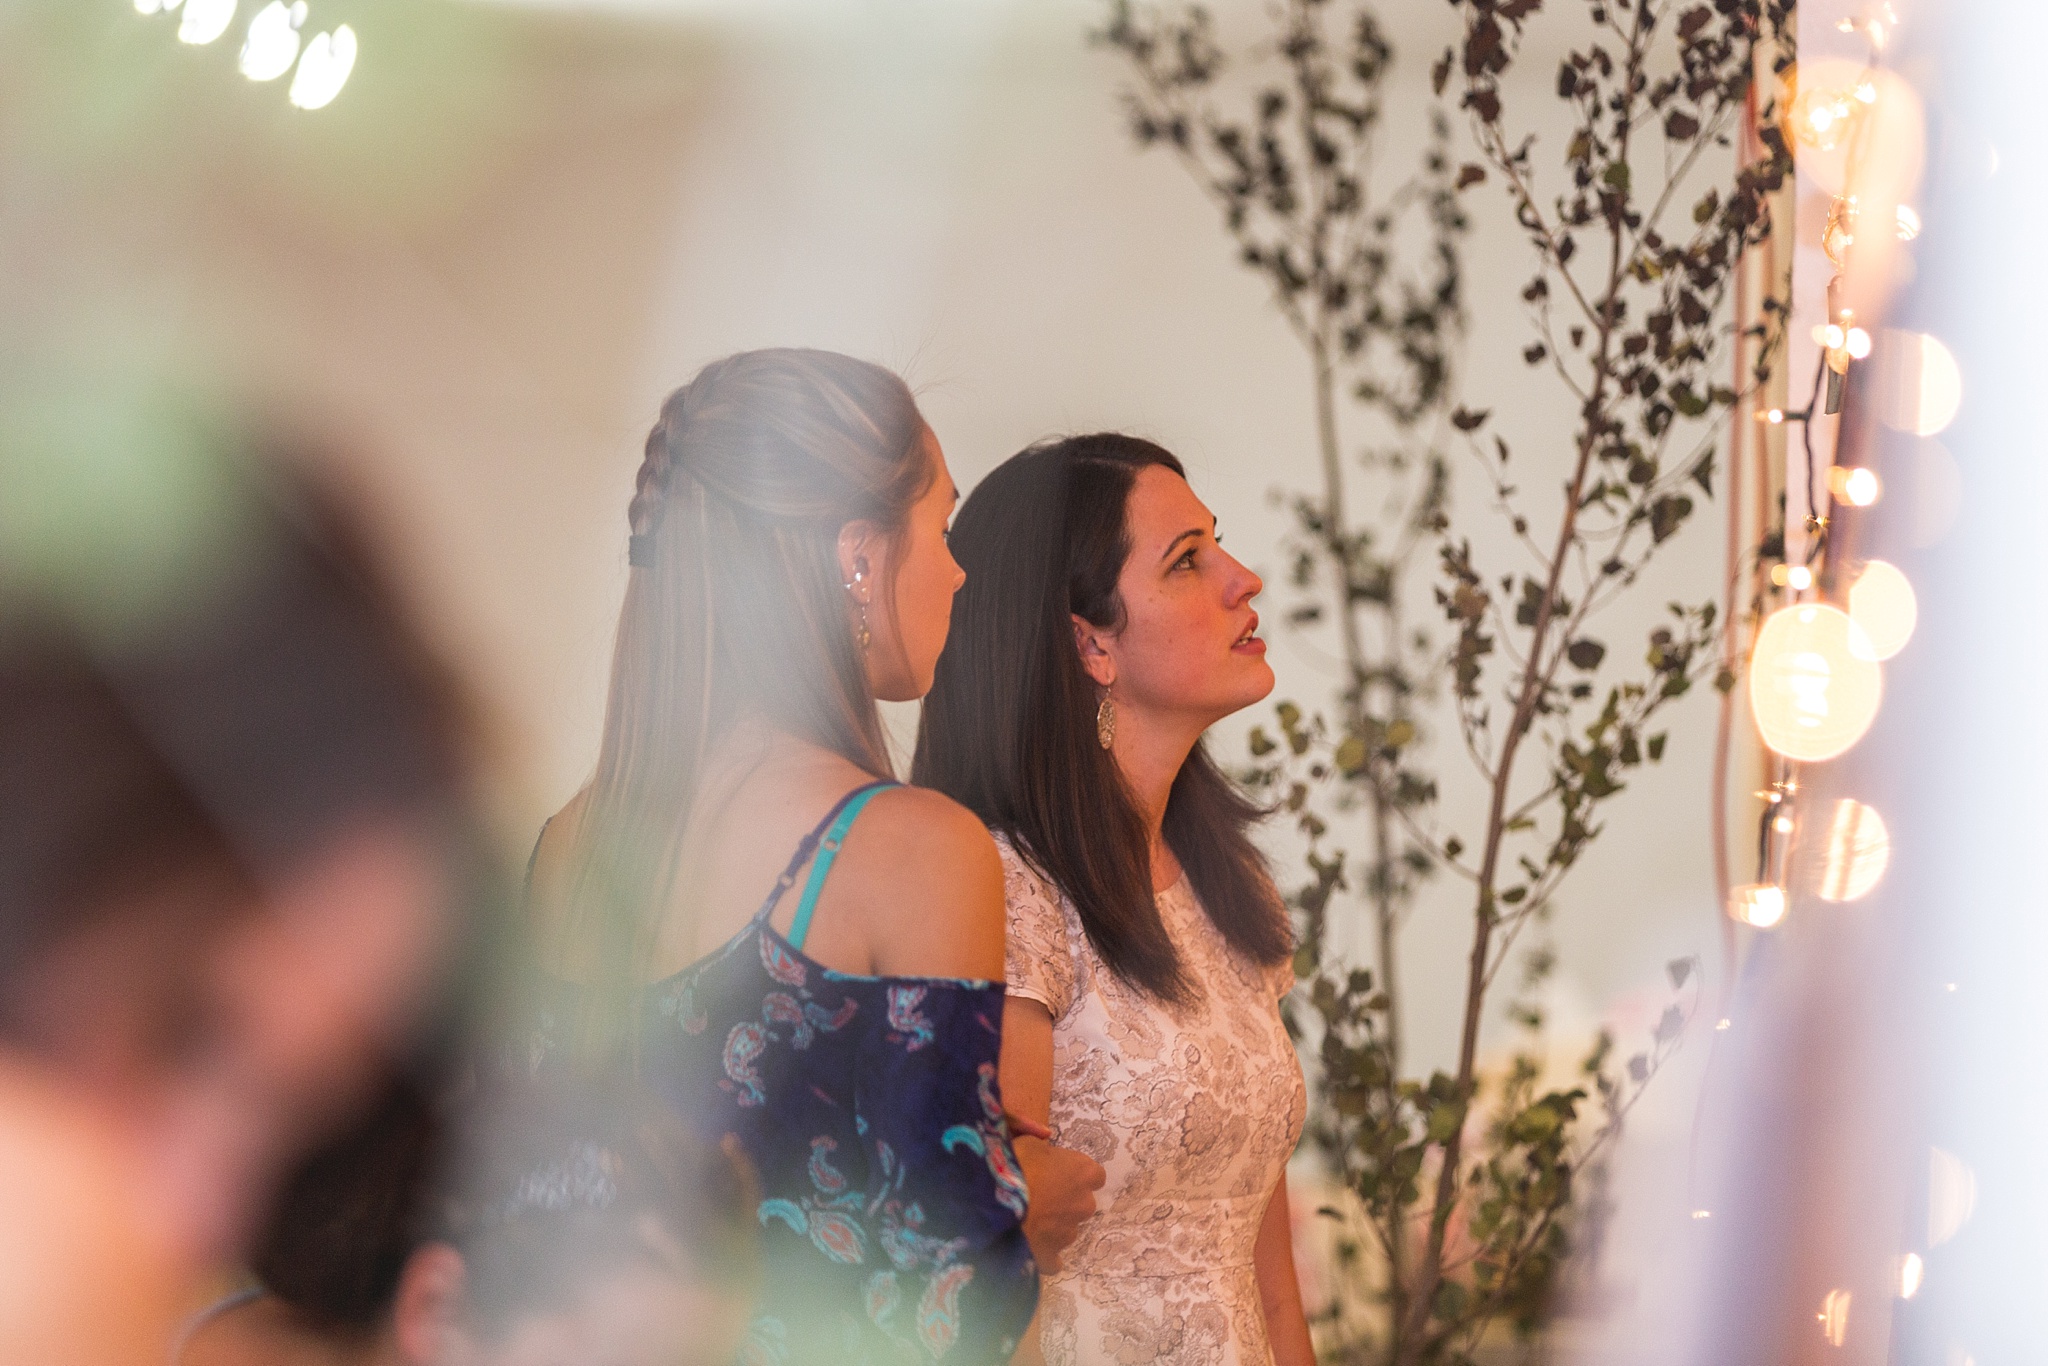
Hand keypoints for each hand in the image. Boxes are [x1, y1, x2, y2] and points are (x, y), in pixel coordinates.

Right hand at [1013, 1135, 1104, 1274]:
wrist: (995, 1207)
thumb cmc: (1014, 1167)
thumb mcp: (1026, 1140)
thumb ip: (1040, 1139)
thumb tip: (1046, 1136)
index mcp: (1083, 1173)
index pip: (1094, 1175)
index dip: (1076, 1174)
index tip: (1059, 1173)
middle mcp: (1084, 1204)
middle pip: (1081, 1203)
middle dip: (1065, 1201)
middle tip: (1038, 1195)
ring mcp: (1070, 1233)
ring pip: (1067, 1229)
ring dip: (1052, 1225)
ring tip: (1025, 1219)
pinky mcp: (1053, 1257)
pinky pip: (1053, 1257)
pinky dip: (1043, 1253)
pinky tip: (1027, 1245)